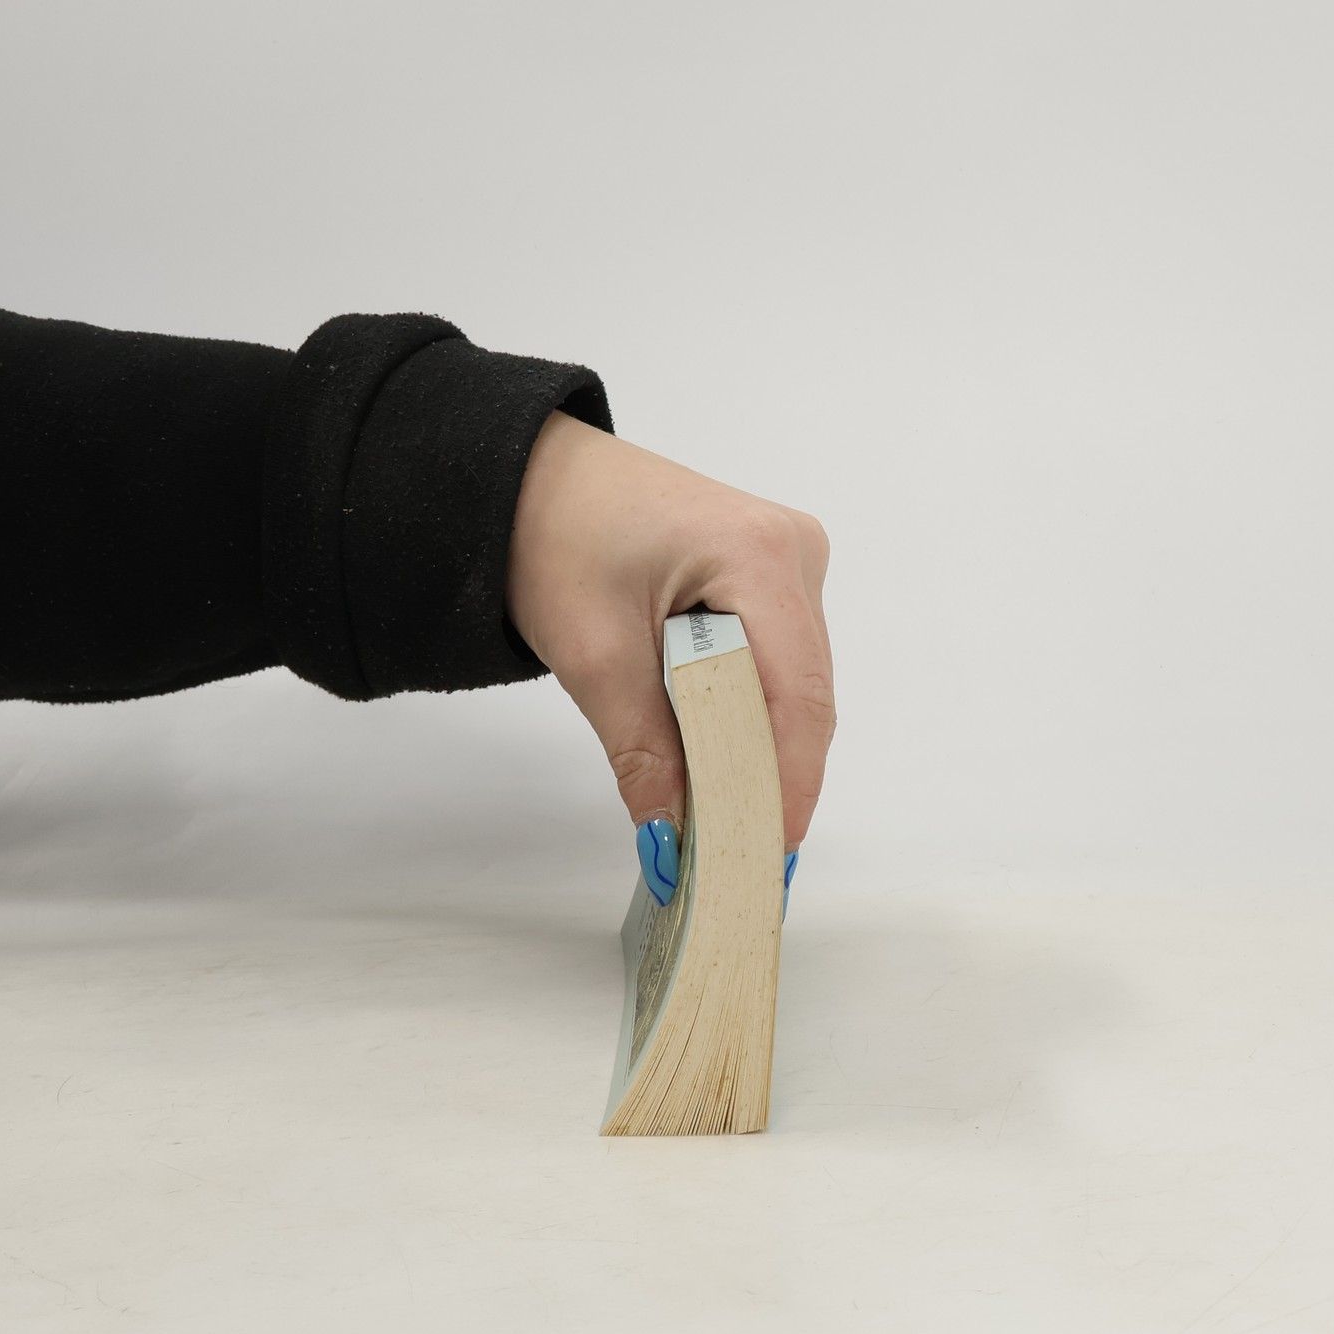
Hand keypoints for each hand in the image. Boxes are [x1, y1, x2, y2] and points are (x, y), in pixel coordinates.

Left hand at [505, 411, 834, 901]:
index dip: (787, 782)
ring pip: (793, 684)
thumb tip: (673, 835)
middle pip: (804, 692)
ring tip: (727, 822)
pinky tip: (720, 763)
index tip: (766, 853)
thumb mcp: (592, 653)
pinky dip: (748, 716)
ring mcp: (790, 560)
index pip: (796, 693)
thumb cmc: (554, 535)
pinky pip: (776, 664)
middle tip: (740, 855)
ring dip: (759, 749)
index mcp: (759, 553)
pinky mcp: (771, 576)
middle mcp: (795, 551)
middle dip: (771, 776)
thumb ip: (641, 749)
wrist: (530, 478)